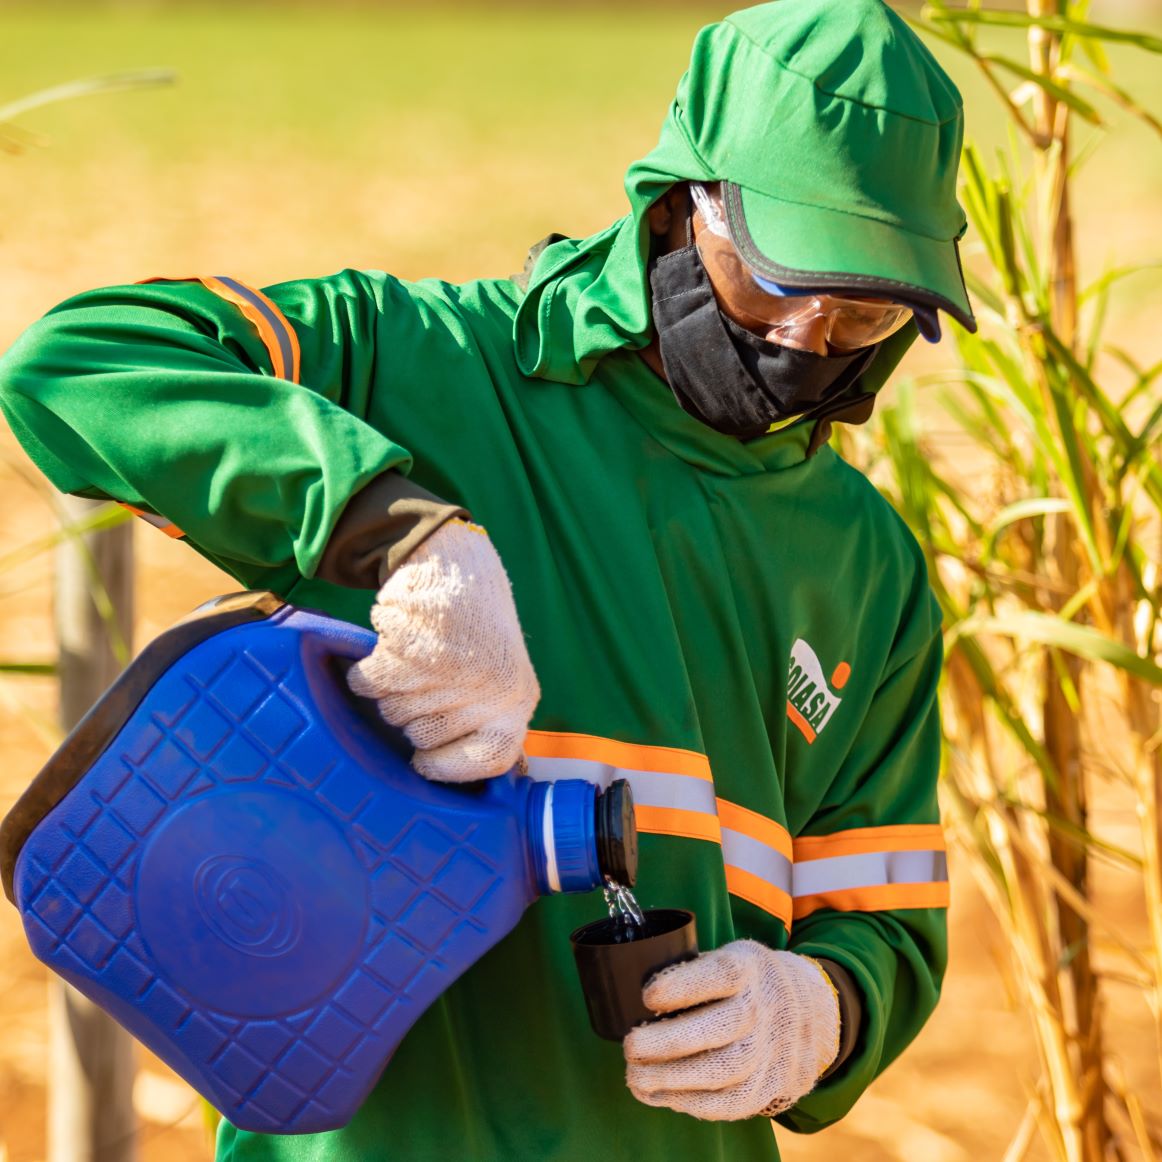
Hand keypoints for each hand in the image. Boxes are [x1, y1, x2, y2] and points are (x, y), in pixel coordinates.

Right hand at [347, 519, 539, 781]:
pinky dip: (367, 671)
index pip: (489, 760)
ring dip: (391, 690)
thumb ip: (488, 720)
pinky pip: (369, 684)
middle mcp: (489, 689)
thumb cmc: (475, 628)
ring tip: (413, 658)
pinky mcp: (412, 648)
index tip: (423, 763)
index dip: (449, 767)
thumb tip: (469, 774)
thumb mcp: (501, 675)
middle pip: (424, 738)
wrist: (455, 563)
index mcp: (517, 699)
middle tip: (425, 680)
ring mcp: (451, 670)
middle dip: (413, 714)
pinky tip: (389, 648)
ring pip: (392, 712)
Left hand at [624, 941, 838, 1119]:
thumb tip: (630, 992)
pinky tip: (659, 1095)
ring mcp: (768, 1050)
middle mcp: (762, 1009)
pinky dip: (689, 1102)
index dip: (683, 986)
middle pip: (719, 1028)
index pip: (721, 975)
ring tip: (635, 1078)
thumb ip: (692, 971)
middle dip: (668, 1042)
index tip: (648, 995)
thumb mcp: (730, 955)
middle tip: (630, 1046)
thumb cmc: (749, 981)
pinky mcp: (767, 1086)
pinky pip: (728, 1102)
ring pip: (722, 1071)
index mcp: (749, 968)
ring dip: (672, 1079)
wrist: (811, 1011)